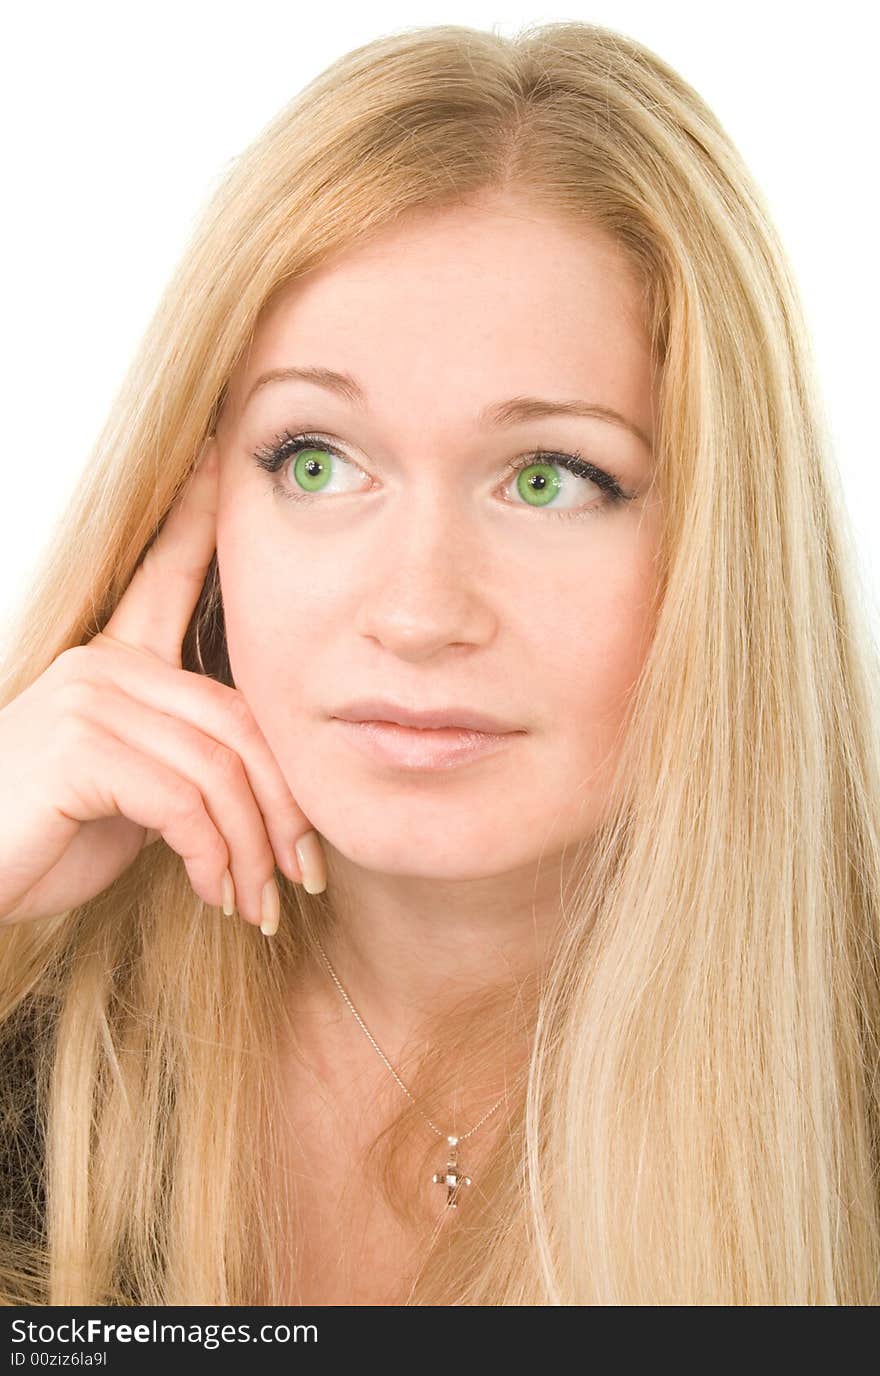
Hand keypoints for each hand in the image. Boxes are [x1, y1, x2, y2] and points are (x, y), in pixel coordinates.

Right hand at [0, 443, 323, 934]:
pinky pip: (185, 801)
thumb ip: (183, 762)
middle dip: (282, 806)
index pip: (165, 572)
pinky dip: (213, 857)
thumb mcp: (128, 794)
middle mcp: (103, 663)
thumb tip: (258, 790)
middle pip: (238, 719)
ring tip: (257, 901)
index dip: (197, 516)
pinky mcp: (77, 745)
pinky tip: (212, 892)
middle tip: (304, 873)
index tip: (219, 457)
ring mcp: (88, 697)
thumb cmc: (40, 838)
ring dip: (250, 849)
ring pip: (221, 767)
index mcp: (115, 661)